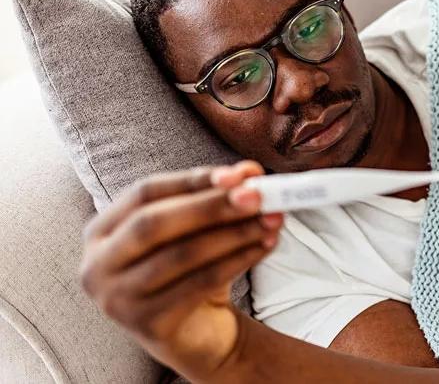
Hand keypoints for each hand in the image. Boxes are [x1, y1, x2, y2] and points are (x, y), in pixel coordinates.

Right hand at [79, 160, 281, 378]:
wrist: (198, 335)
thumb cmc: (191, 271)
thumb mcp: (200, 230)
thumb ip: (218, 196)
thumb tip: (249, 172)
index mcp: (101, 231)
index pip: (145, 192)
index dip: (192, 180)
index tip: (238, 173)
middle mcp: (98, 265)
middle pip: (154, 222)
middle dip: (210, 205)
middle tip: (256, 195)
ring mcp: (118, 299)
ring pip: (182, 254)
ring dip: (233, 233)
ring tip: (270, 220)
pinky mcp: (148, 325)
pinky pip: (200, 283)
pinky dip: (238, 260)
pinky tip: (264, 246)